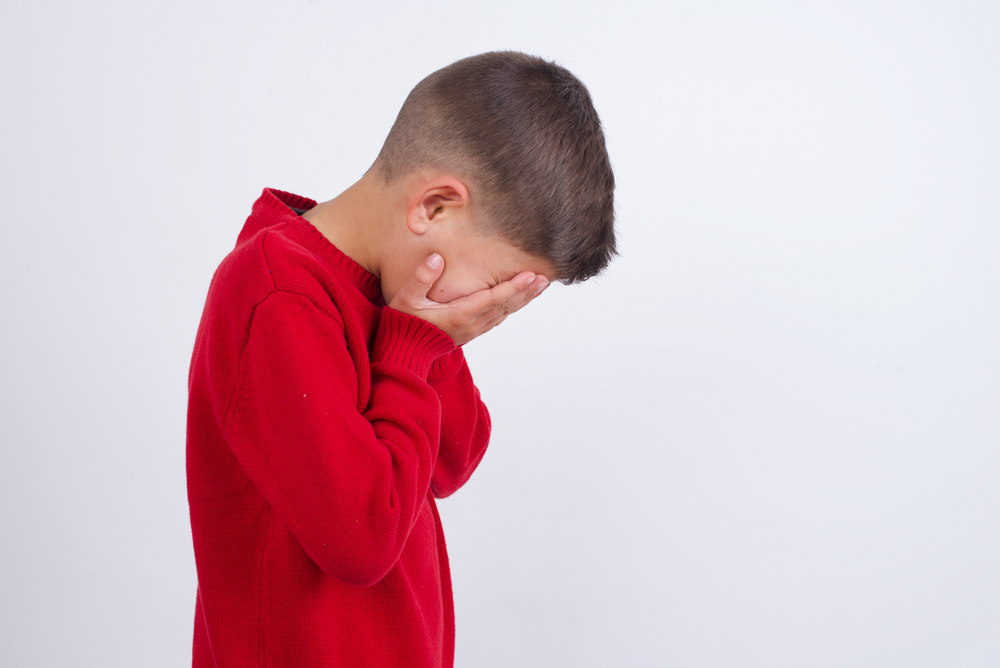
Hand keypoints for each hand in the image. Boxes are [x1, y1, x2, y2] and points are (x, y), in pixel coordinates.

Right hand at [389, 253, 548, 345]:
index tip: (530, 276)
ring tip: (539, 287)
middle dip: (526, 292)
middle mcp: (471, 324)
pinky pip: (497, 319)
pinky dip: (511, 308)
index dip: (513, 287)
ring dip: (522, 300)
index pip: (493, 298)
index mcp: (459, 314)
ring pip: (504, 313)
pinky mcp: (470, 332)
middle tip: (545, 279)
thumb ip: (421, 277)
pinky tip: (518, 301)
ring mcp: (472, 330)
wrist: (404, 351)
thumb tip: (437, 258)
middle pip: (505, 306)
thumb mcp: (406, 297)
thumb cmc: (404, 321)